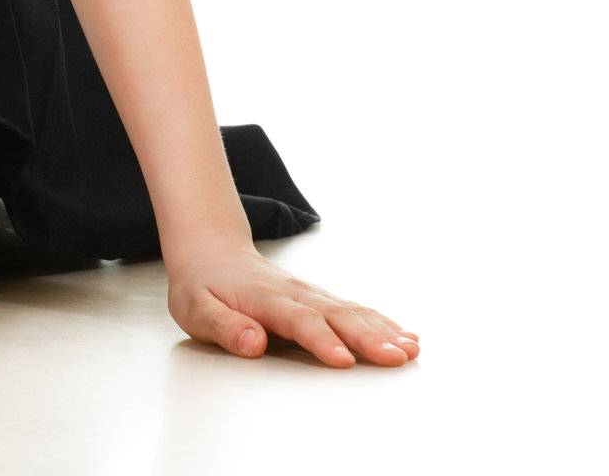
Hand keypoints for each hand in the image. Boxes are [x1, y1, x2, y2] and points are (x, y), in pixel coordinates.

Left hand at [166, 240, 420, 366]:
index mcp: (263, 298)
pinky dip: (382, 322)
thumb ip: (223, 326)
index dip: (321, 340)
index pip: (297, 320)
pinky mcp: (319, 298)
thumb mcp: (196, 308)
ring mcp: (309, 293)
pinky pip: (354, 309)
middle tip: (398, 357)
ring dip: (383, 330)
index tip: (345, 361)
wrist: (209, 248)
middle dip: (368, 337)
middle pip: (335, 315)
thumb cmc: (202, 285)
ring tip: (412, 349)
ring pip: (351, 310)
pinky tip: (407, 336)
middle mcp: (293, 292)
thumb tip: (252, 342)